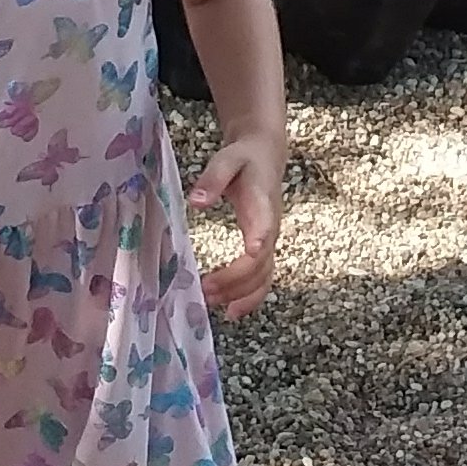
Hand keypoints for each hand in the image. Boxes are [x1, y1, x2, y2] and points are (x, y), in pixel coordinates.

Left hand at [188, 137, 281, 318]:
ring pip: (264, 276)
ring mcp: (269, 241)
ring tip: (212, 304)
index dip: (256, 247)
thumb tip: (196, 202)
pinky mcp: (263, 248)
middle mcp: (271, 228)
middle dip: (236, 281)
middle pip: (261, 263)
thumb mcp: (226, 160)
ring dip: (241, 294)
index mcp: (263, 205)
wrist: (265, 155)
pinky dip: (250, 297)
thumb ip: (213, 179)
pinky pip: (262, 278)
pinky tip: (231, 310)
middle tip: (205, 291)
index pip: (264, 230)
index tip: (248, 256)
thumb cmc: (243, 158)